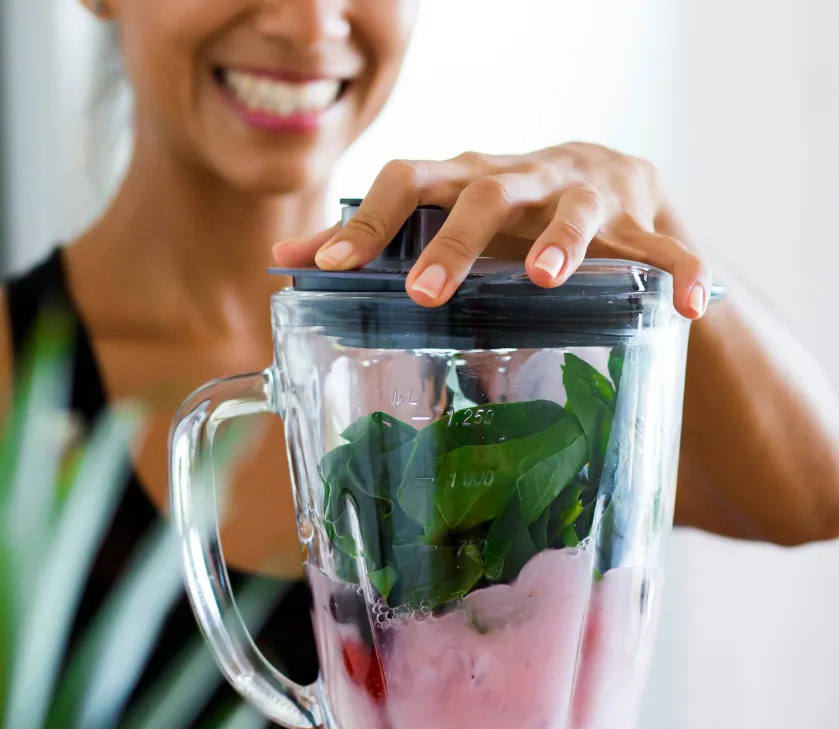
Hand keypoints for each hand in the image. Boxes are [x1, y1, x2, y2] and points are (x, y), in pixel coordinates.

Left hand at [273, 143, 709, 319]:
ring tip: (545, 279)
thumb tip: (281, 260)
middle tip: (426, 293)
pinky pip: (666, 246)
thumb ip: (368, 239)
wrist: (602, 178)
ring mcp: (583, 193)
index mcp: (462, 178)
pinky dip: (682, 271)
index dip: (368, 222)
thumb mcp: (437, 216)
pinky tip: (692, 306)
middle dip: (454, 241)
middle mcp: (519, 178)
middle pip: (483, 194)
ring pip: (575, 209)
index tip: (329, 268)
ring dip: (562, 241)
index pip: (406, 182)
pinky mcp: (640, 218)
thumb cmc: (499, 212)